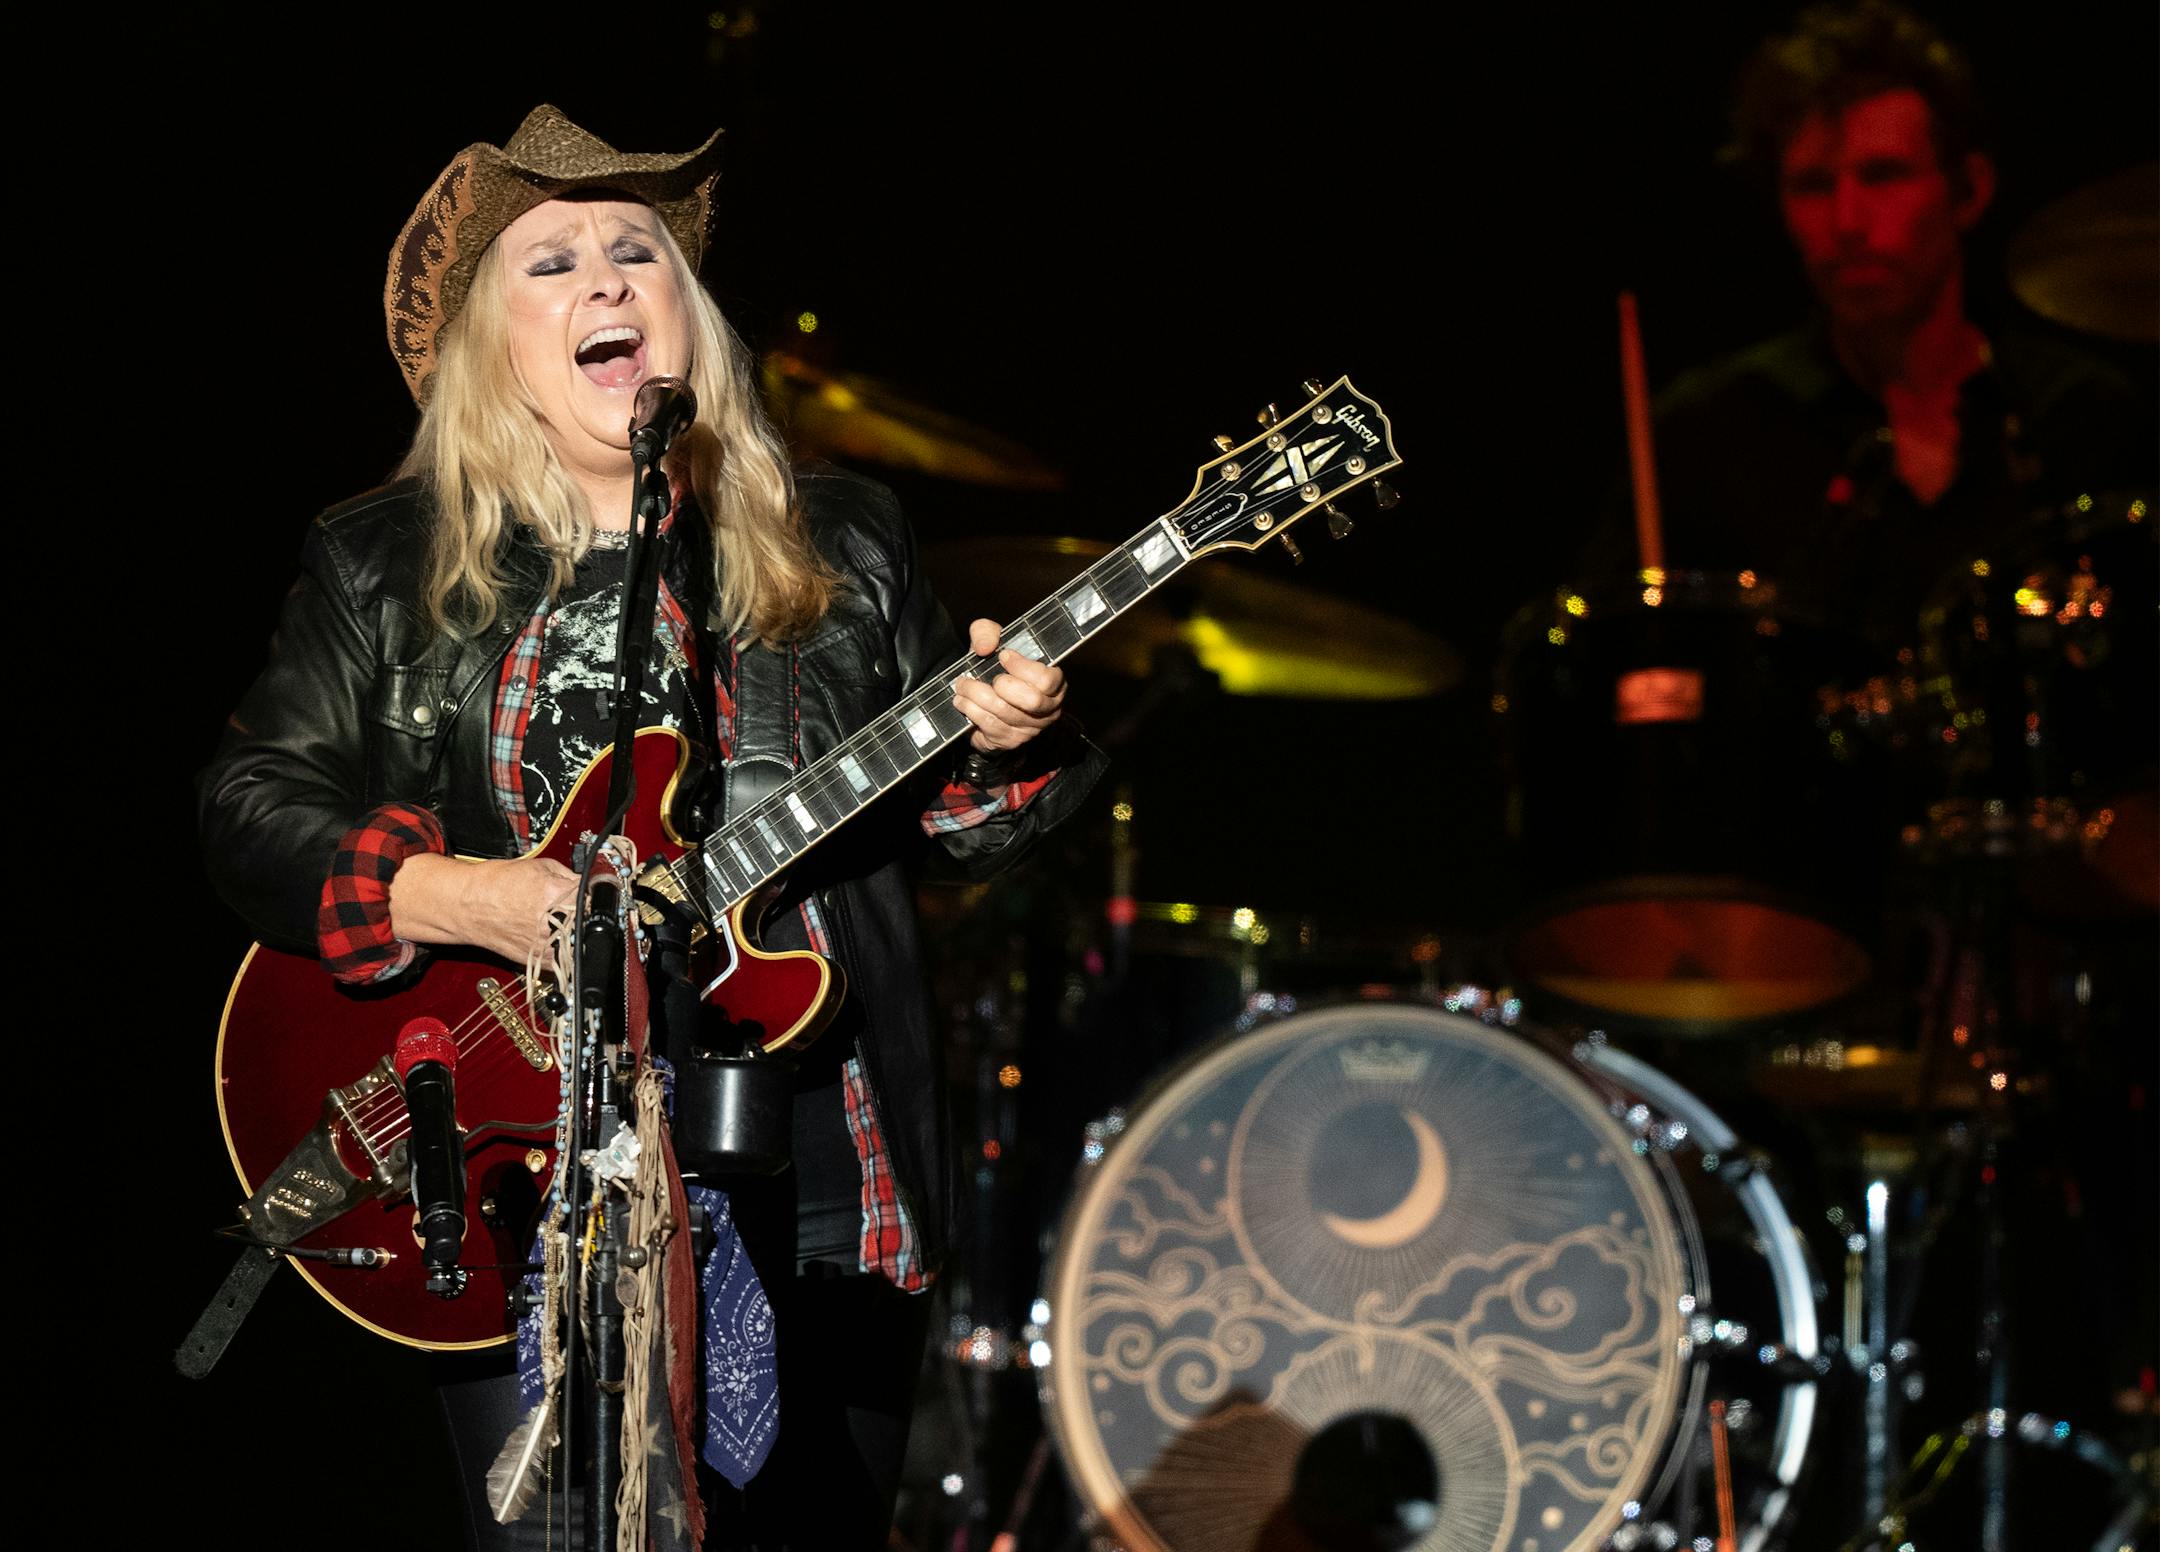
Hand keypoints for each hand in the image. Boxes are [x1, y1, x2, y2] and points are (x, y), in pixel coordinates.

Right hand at [390, 852, 580, 963]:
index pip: (597, 896)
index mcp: (558, 894)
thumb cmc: (495, 884)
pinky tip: (551, 936)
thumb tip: (590, 884)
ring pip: (580, 941)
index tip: (598, 895)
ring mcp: (547, 944)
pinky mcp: (539, 961)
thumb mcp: (540, 866)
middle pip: (591, 920)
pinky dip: (562, 948)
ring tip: (560, 922)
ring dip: (576, 932)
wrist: (466, 906)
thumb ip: (570, 876)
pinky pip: (563, 957)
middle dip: (586, 913)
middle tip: (577, 908)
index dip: (598, 895)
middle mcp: (555, 922)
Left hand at [954, 618, 1065, 752]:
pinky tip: (962, 701)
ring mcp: (1031, 728)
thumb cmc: (995, 669)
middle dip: (1002, 685)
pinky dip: (971, 710)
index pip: (1046, 679)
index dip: (1023, 667)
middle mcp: (1048, 708)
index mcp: (1054, 682)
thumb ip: (988, 632)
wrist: (983, 702)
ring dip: (977, 696)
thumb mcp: (992, 643)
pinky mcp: (1011, 741)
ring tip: (963, 686)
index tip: (1003, 656)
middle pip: (1031, 700)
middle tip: (986, 677)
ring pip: (1005, 712)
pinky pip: (990, 725)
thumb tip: (984, 647)